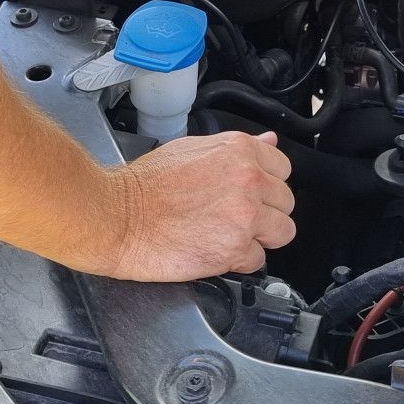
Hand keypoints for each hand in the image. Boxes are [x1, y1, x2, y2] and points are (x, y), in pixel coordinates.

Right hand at [98, 130, 295, 280]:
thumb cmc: (144, 185)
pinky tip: (216, 250)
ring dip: (260, 237)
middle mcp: (249, 180)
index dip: (267, 184)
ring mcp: (245, 215)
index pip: (283, 168)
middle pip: (286, 202)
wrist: (117, 216)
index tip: (252, 192)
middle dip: (265, 212)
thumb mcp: (192, 148)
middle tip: (235, 216)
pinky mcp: (235, 249)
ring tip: (229, 235)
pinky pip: (258, 260)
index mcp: (240, 151)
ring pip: (282, 232)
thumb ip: (238, 149)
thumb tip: (268, 143)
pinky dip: (240, 260)